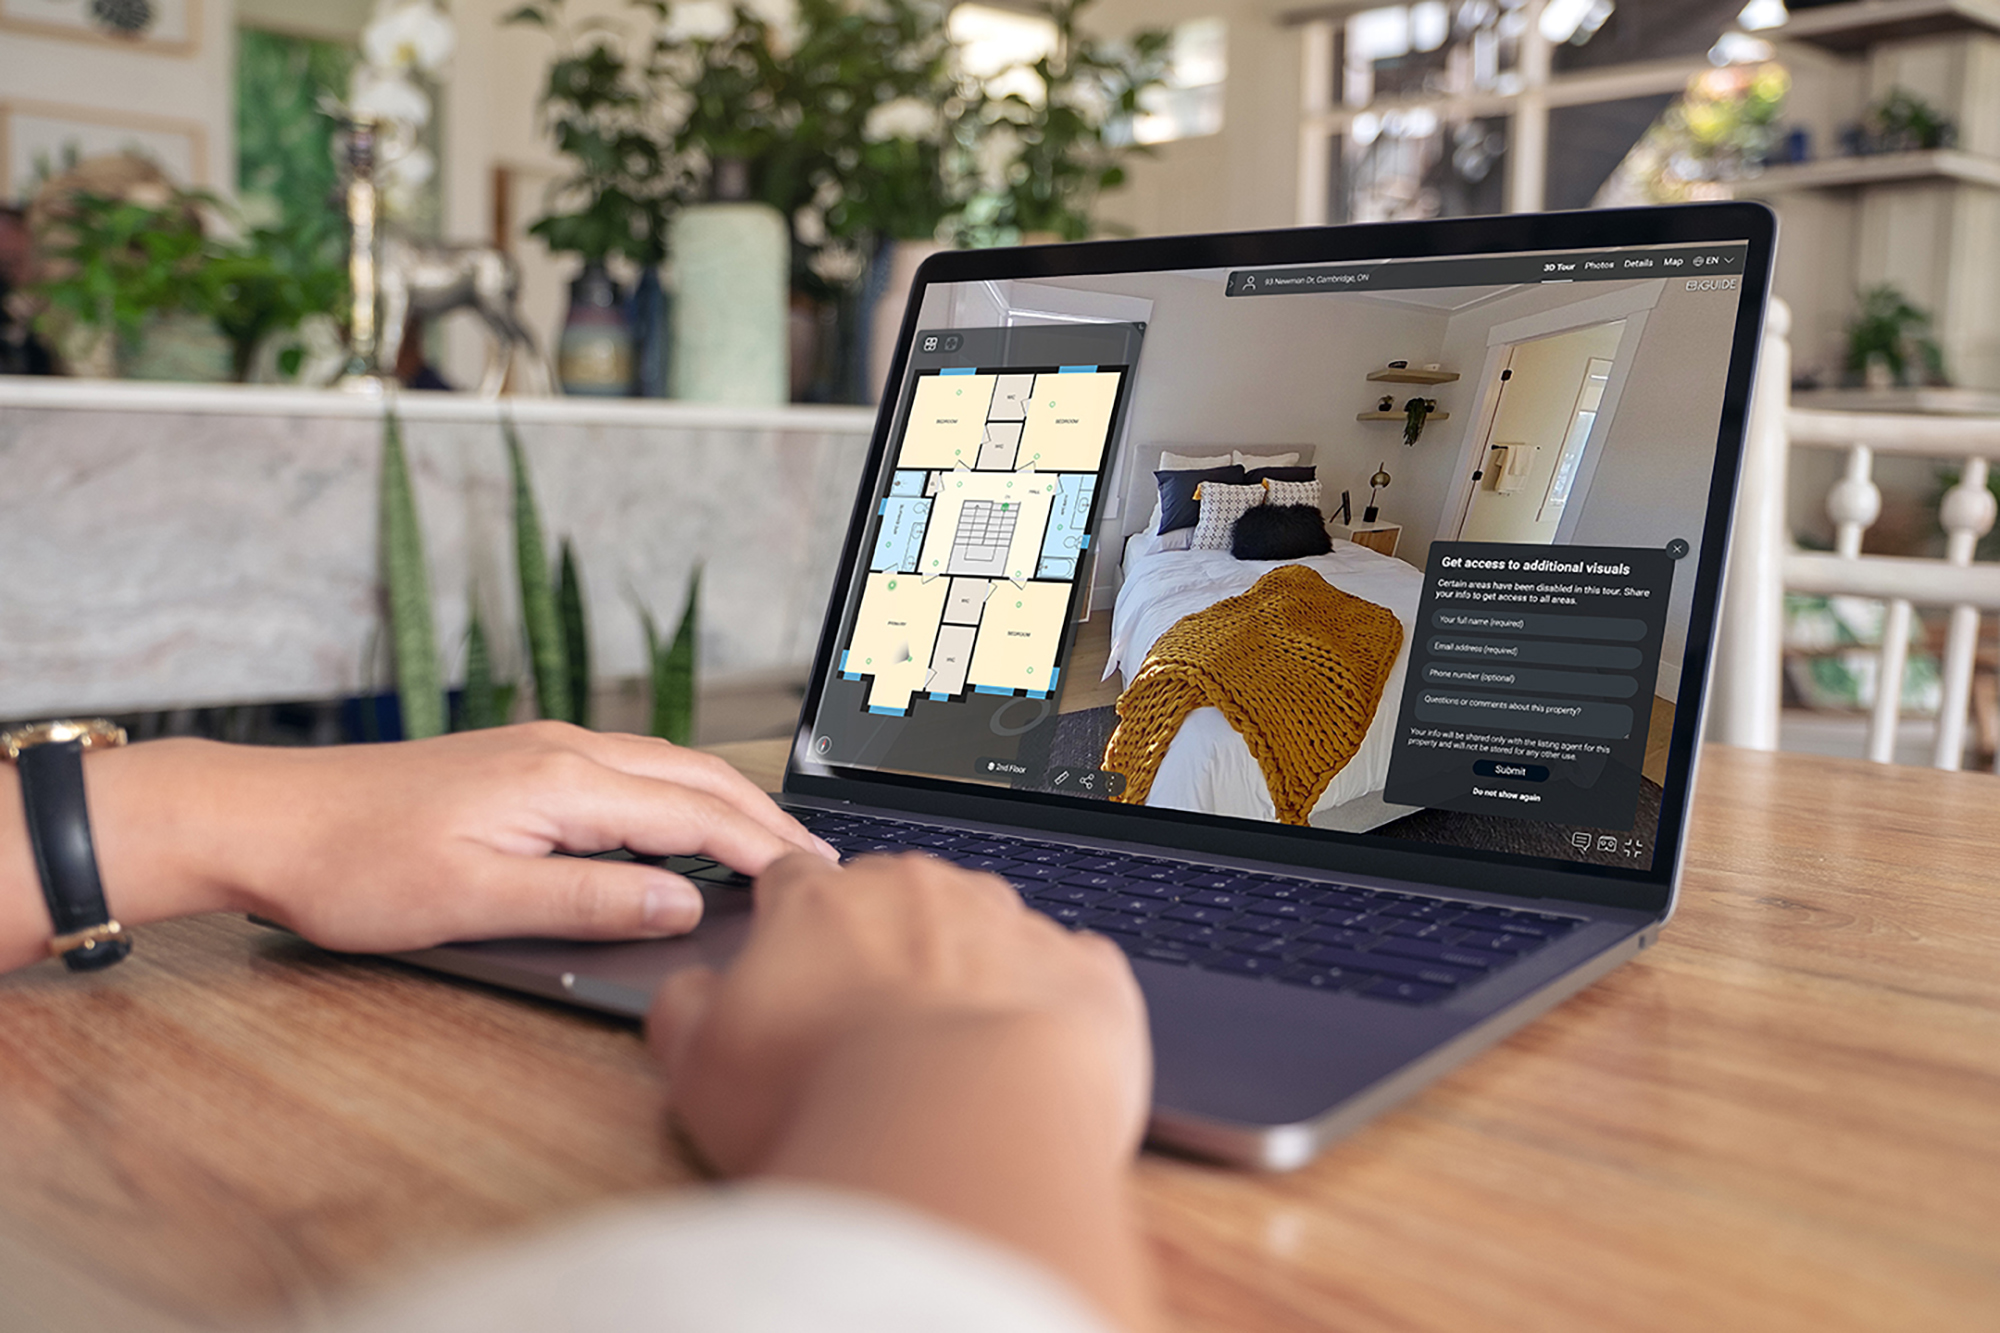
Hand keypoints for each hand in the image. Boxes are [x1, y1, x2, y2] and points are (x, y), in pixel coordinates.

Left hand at [0, 722, 836, 970]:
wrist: (266, 819)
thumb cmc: (354, 865)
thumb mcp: (478, 901)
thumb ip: (590, 899)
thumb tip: (683, 901)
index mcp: (563, 781)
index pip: (695, 814)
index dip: (762, 849)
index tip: (814, 883)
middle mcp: (564, 749)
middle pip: (695, 776)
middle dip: (763, 818)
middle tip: (817, 865)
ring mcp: (542, 747)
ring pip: (665, 766)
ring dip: (724, 802)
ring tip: (769, 844)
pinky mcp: (520, 760)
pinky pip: (628, 769)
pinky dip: (678, 795)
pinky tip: (679, 824)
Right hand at [649, 852, 1149, 1173]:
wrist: (963, 1132)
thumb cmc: (827, 1103)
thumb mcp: (699, 1070)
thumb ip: (687, 1014)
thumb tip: (692, 994)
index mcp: (822, 902)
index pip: (794, 879)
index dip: (790, 920)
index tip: (794, 958)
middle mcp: (921, 891)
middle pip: (896, 897)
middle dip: (885, 948)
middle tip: (871, 1034)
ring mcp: (1012, 925)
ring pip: (987, 931)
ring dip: (971, 974)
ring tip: (955, 1059)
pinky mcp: (1087, 973)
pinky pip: (1071, 975)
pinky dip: (1054, 1008)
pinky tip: (1035, 1059)